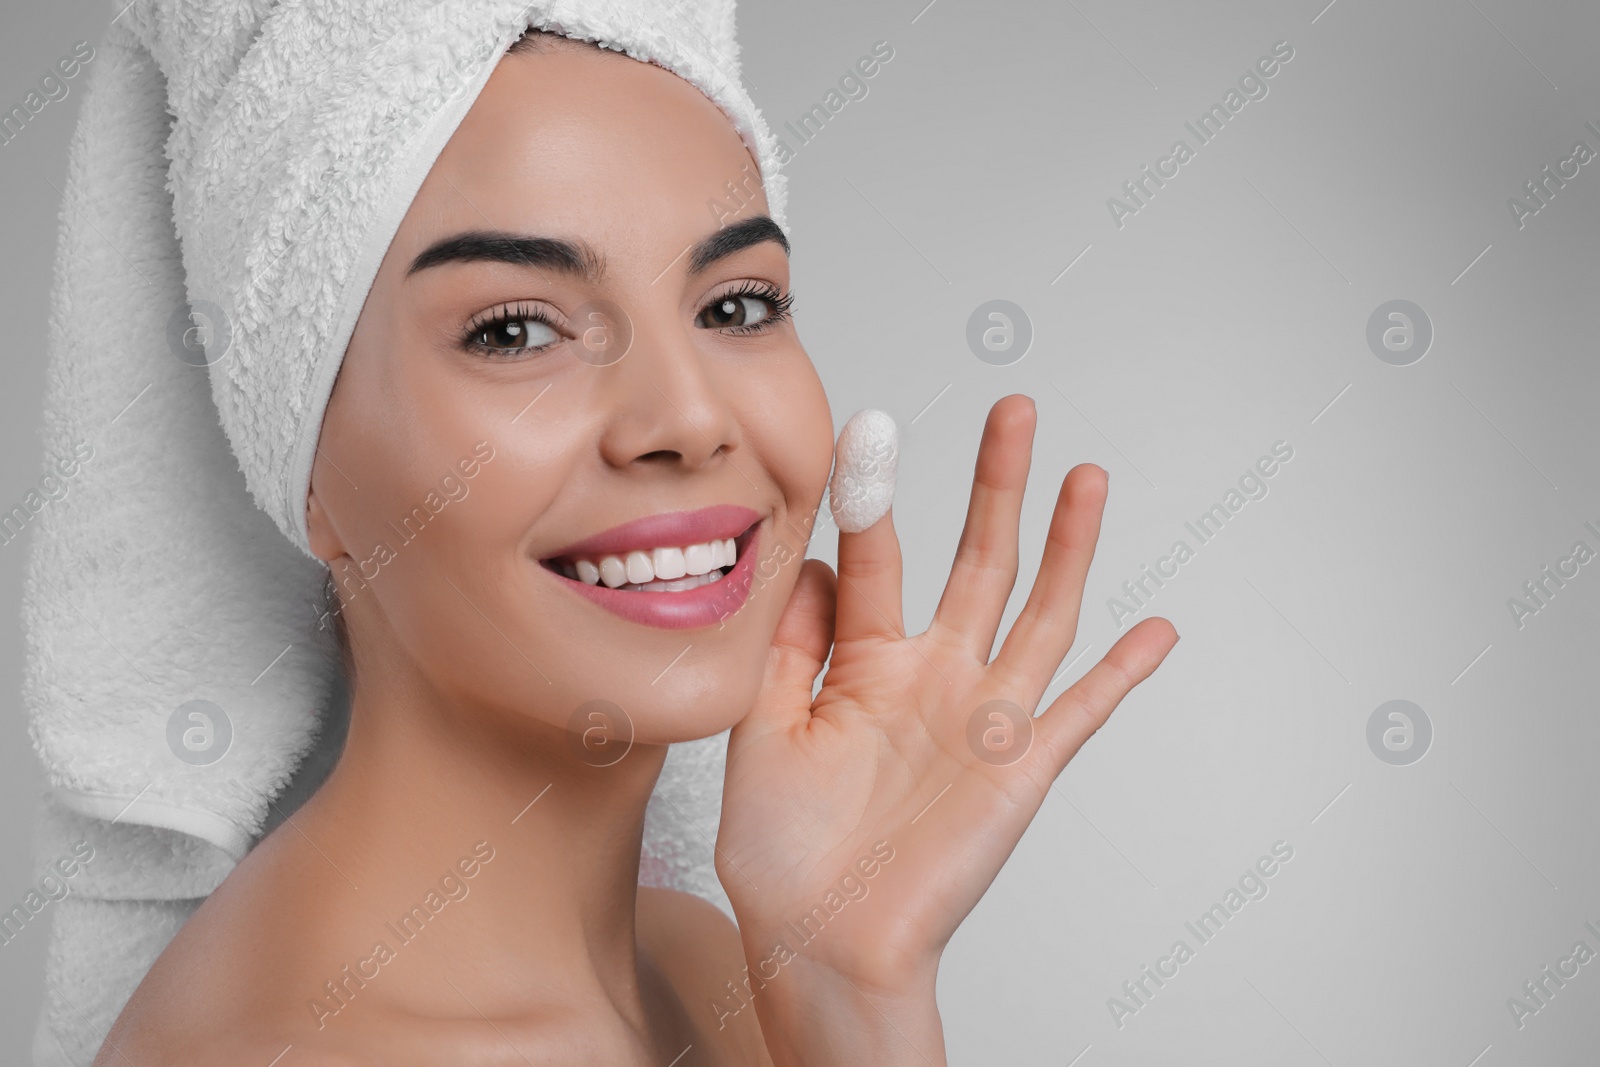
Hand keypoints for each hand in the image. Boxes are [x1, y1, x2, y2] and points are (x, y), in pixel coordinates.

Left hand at [716, 394, 1178, 1005]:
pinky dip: (1123, 674)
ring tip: (1085, 472)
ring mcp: (982, 718)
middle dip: (994, 485)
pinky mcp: (1020, 769)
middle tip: (1012, 407)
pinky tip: (1160, 628)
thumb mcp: (761, 730)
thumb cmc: (781, 851)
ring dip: (1068, 546)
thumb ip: (789, 647)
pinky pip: (1081, 712)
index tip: (870, 429)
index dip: (871, 498)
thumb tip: (814, 562)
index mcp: (864, 664)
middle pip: (976, 561)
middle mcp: (933, 677)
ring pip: (1038, 613)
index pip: (874, 561)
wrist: (822, 942)